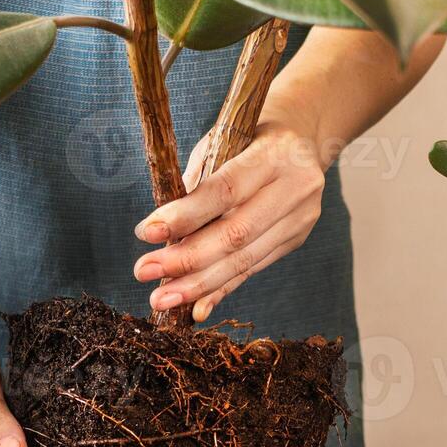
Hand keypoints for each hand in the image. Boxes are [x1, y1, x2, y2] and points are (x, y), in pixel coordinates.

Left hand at [133, 118, 326, 321]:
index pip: (225, 191)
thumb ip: (197, 182)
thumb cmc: (248, 137)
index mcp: (274, 154)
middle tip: (144, 272)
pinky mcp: (295, 240)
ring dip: (198, 284)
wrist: (302, 139)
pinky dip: (221, 290)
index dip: (185, 216)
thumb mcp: (222, 142)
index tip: (146, 233)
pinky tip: (196, 309)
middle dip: (186, 259)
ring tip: (162, 298)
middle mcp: (295, 188)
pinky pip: (252, 270)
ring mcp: (300, 218)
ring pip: (244, 260)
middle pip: (236, 234)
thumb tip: (161, 231)